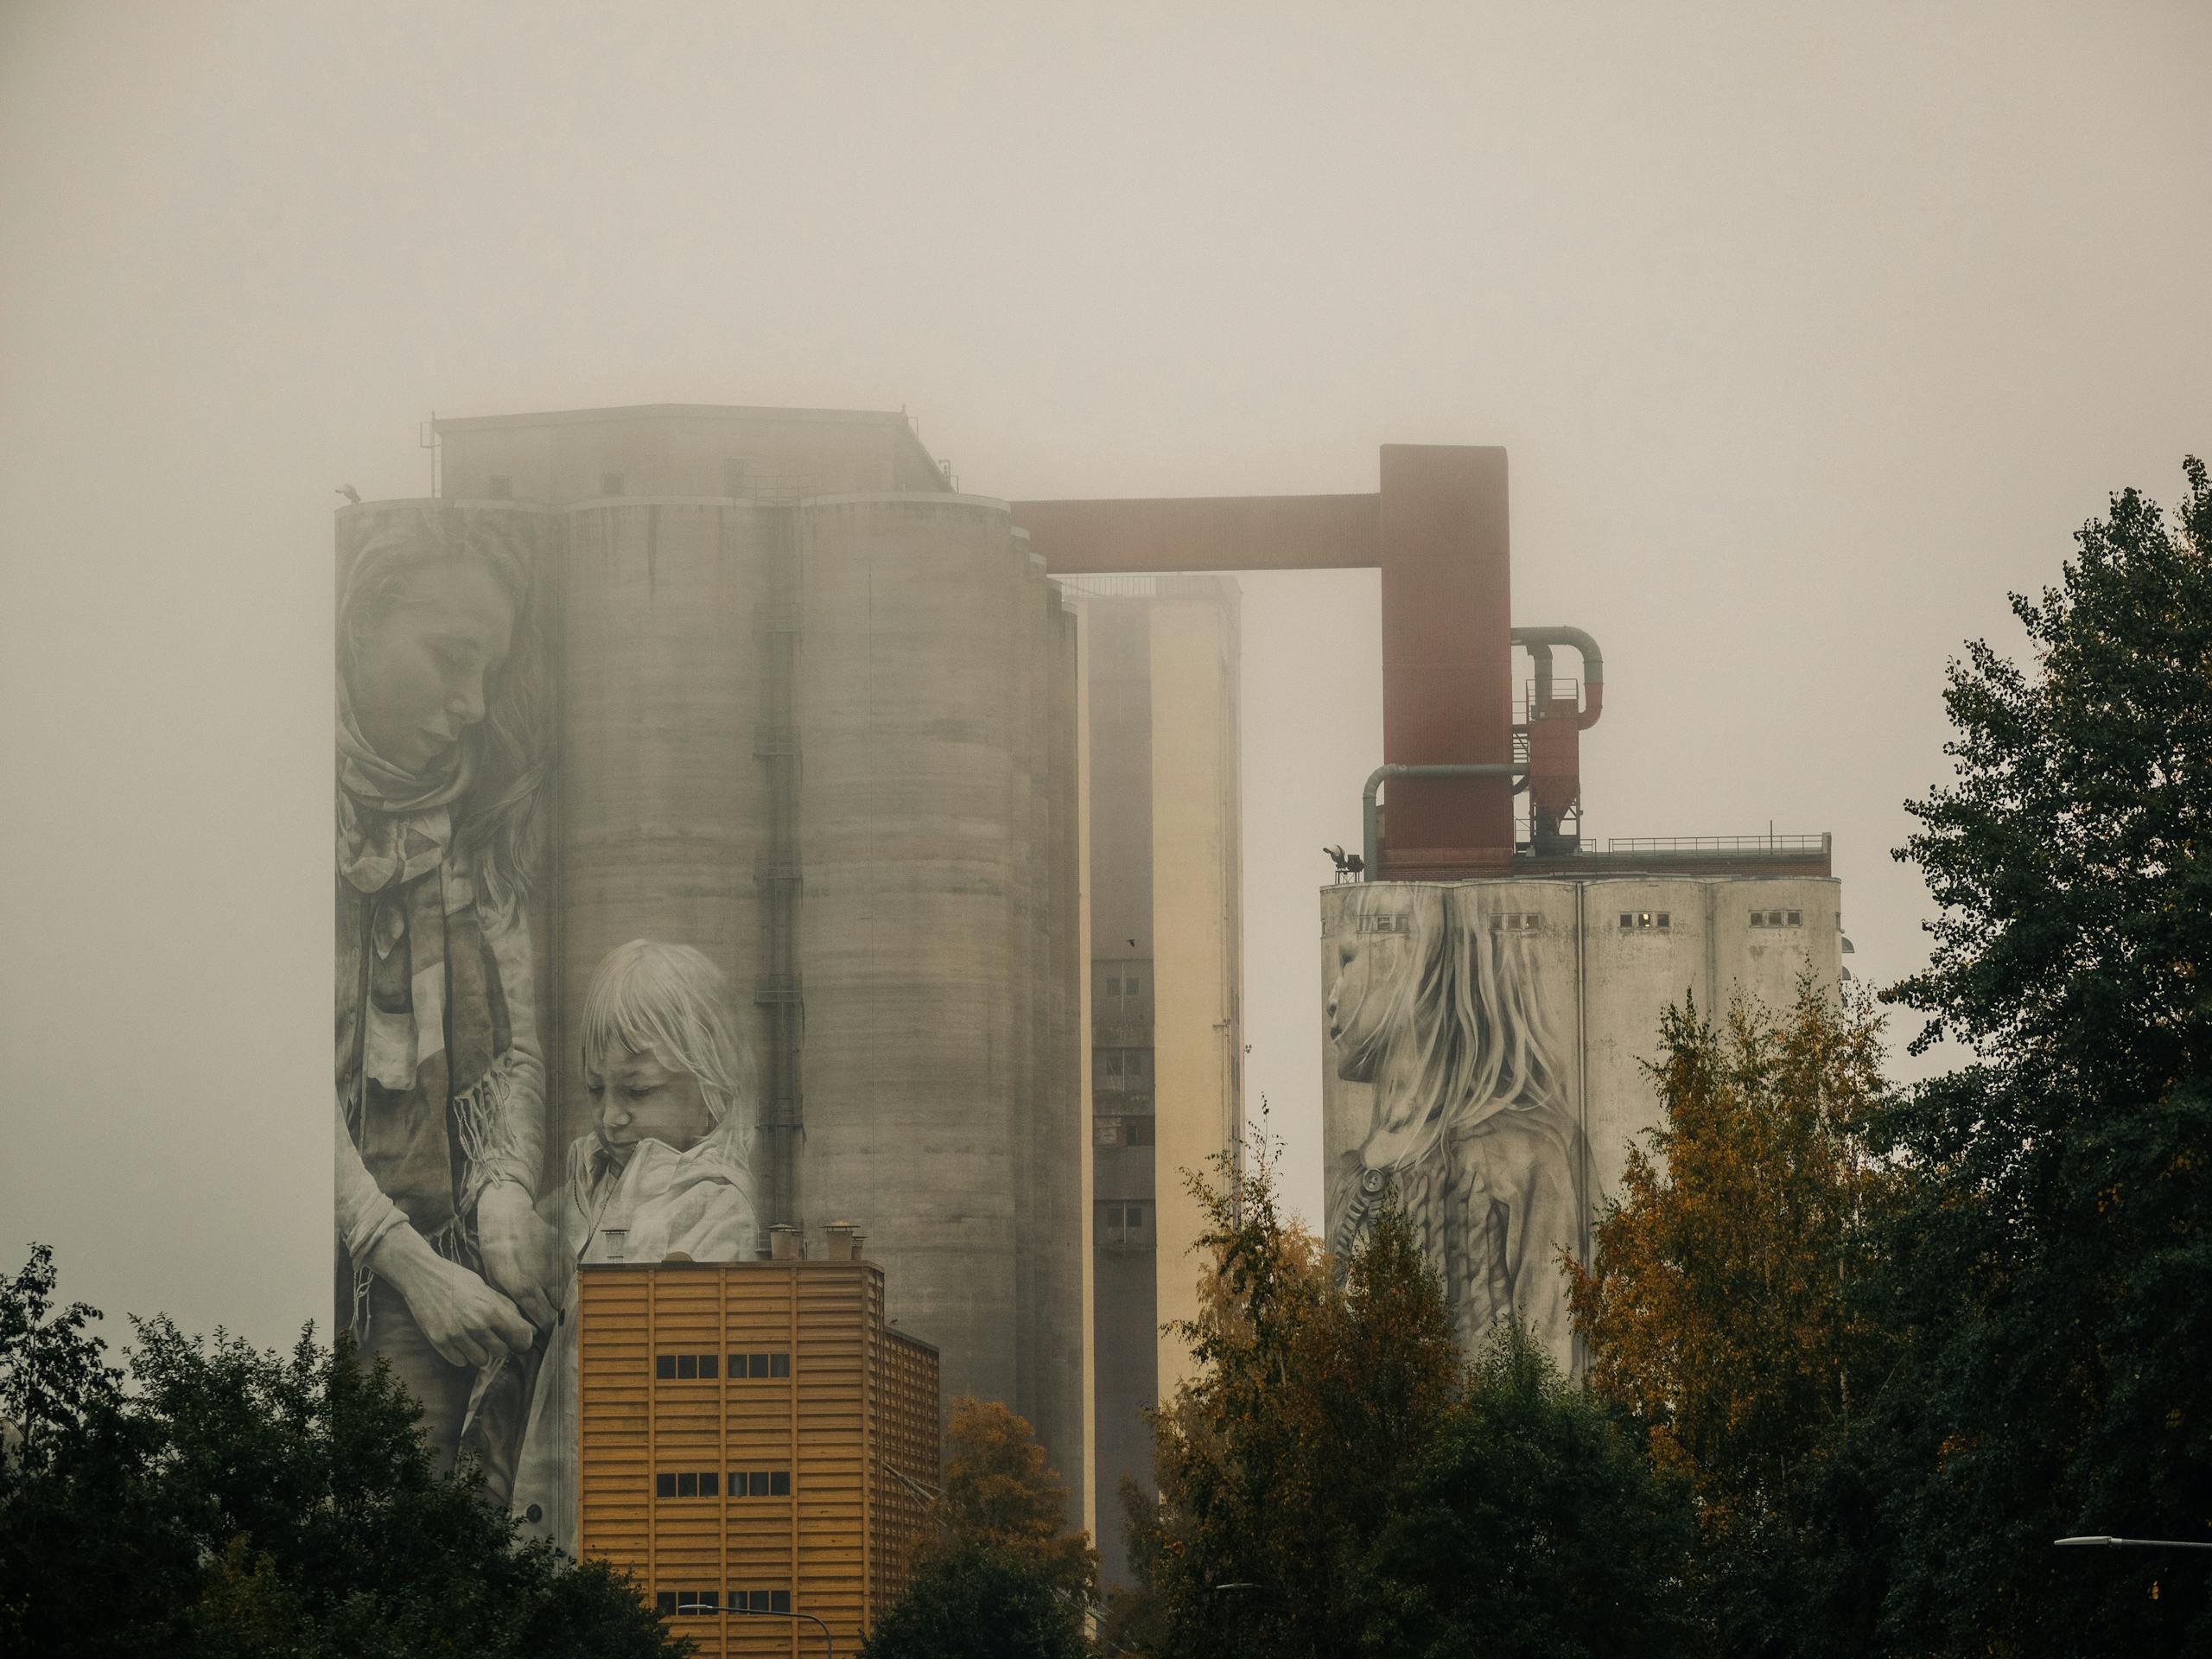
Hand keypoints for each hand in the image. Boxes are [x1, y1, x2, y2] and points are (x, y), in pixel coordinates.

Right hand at [366, 1225, 534, 1368]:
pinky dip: (462, 1354)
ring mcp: (456, 1336)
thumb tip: (529, 1328)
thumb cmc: (457, 1279)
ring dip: (481, 1352)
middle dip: (501, 1345)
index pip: (520, 1337)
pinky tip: (460, 1340)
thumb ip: (507, 1309)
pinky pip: (460, 1361)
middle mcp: (475, 1325)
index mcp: (491, 1308)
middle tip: (493, 1335)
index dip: (523, 1339)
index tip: (519, 1339)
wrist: (422, 1276)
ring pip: (481, 1361)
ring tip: (475, 1338)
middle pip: (502, 1352)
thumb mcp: (486, 1288)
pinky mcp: (439, 1342)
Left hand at [476, 1182, 563, 1330]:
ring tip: (551, 1301)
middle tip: (546, 1317)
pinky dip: (567, 1284)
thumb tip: (523, 1322)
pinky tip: (555, 1282)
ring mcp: (560, 1265)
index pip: (544, 1320)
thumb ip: (511, 1302)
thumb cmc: (496, 1248)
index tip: (541, 1331)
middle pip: (559, 1310)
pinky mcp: (568, 1254)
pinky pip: (573, 1278)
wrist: (510, 1215)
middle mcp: (545, 1279)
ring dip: (561, 1301)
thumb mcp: (495, 1279)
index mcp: (523, 1288)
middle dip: (553, 1317)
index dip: (544, 1329)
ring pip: (569, 1295)